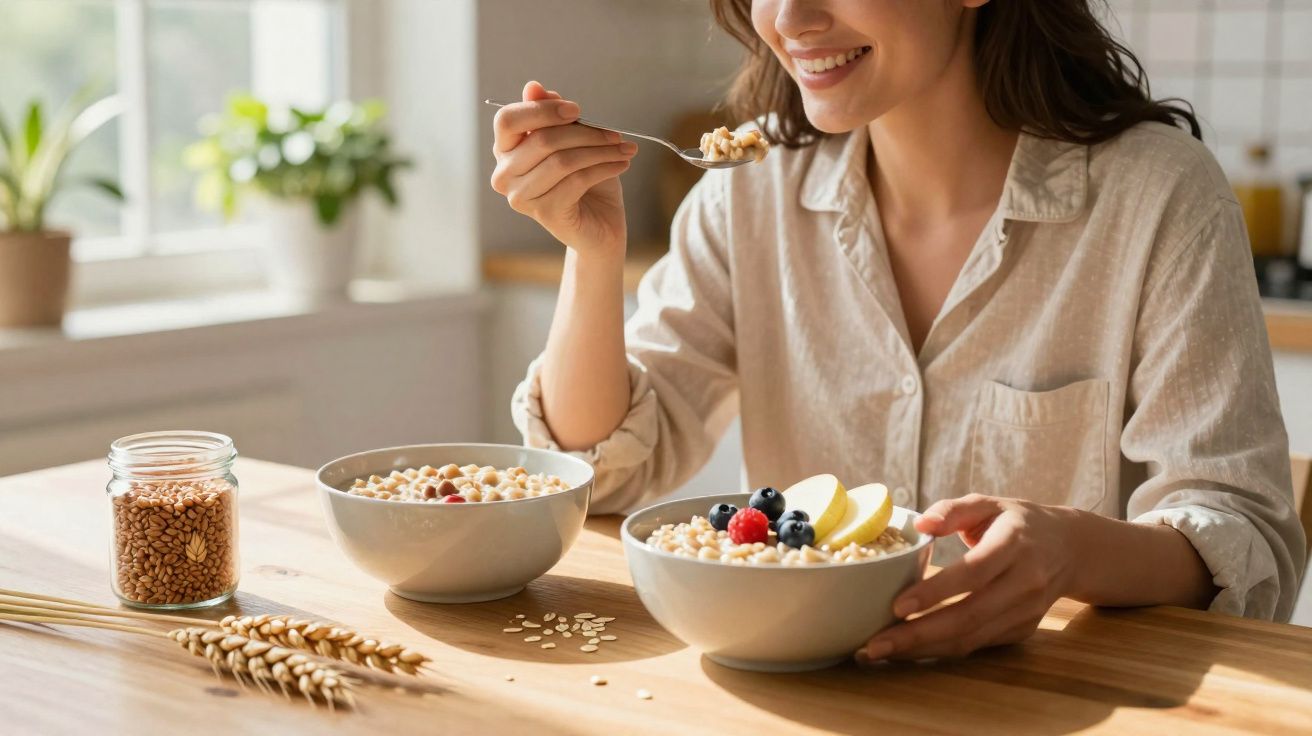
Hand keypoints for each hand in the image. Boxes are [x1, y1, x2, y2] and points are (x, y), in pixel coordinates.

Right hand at [490, 80, 635, 257]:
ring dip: (600, 150)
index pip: (507, 120)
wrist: (599, 225)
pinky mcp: (545, 213)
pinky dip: (604, 168)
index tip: (577, 110)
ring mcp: (521, 197)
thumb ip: (552, 115)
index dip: (542, 110)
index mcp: (505, 151)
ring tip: (624, 148)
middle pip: (542, 139)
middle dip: (585, 132)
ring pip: (563, 160)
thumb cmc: (584, 180)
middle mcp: (504, 176)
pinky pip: (577, 180)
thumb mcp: (572, 141)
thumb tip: (534, 87)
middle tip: (616, 133)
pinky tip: (622, 164)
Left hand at [857, 494, 1081, 661]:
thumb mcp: (988, 503)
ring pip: (971, 638)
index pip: (972, 573)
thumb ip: (953, 509)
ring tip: (882, 651)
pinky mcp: (1023, 630)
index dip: (935, 593)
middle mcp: (1024, 582)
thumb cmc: (1017, 522)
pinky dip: (942, 650)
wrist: (1071, 549)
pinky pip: (978, 645)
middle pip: (968, 616)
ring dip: (924, 649)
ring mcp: (1026, 611)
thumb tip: (920, 523)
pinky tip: (910, 650)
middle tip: (875, 645)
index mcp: (1014, 545)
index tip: (897, 606)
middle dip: (918, 635)